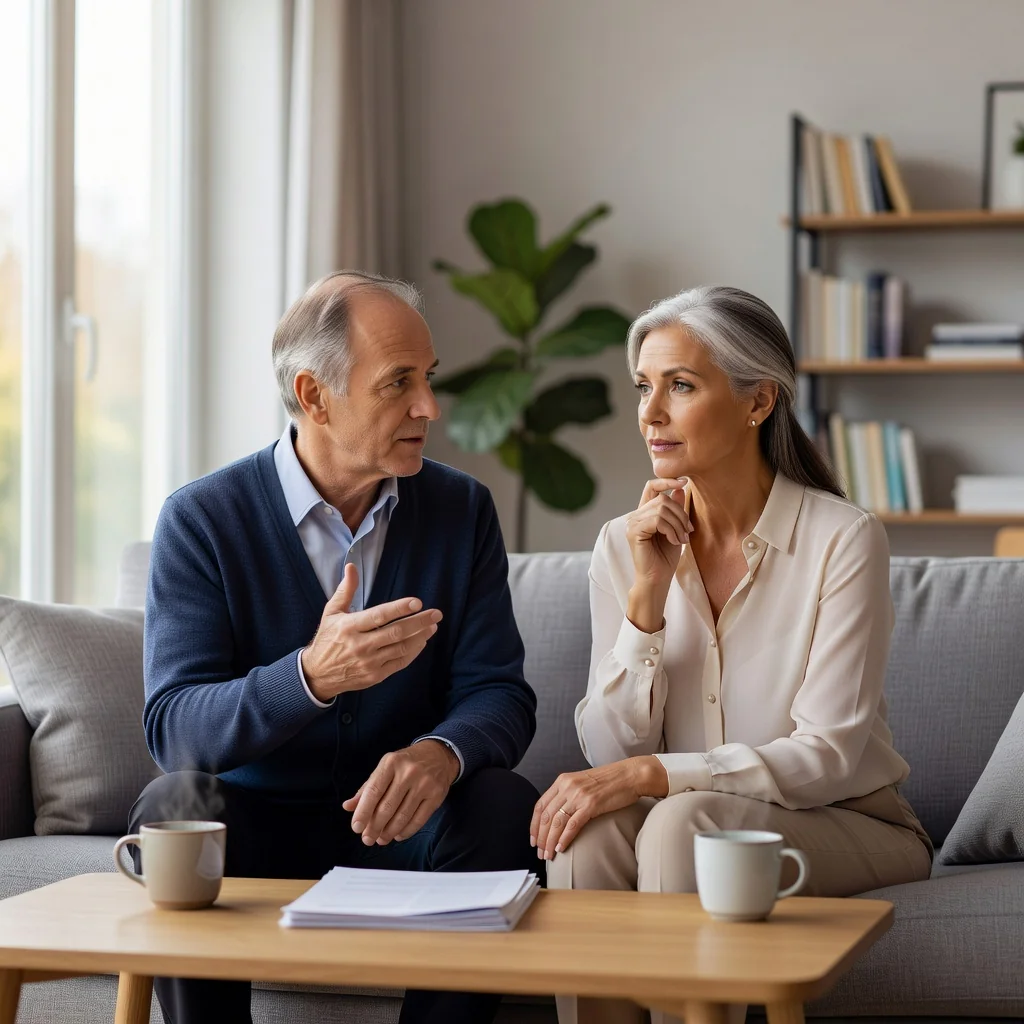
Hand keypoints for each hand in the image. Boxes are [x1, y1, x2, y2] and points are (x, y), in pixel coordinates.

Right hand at [301, 563, 441, 701]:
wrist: (317, 675)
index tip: (417, 602)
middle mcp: (360, 645)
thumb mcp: (331, 612)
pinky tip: (421, 641)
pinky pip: (399, 663)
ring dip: (420, 636)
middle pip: (396, 632)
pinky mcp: (375, 676)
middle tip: (436, 614)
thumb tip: (351, 566)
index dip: (399, 608)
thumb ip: (345, 590)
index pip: (379, 616)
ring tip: (433, 626)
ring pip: (401, 648)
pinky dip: (413, 652)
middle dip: (419, 622)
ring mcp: (369, 662)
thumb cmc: (327, 639)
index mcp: (349, 627)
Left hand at [342, 741, 459, 846]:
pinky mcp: (436, 795)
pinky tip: (398, 835)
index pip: (373, 791)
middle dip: (375, 827)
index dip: (363, 812)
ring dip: (389, 832)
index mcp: (391, 763)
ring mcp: (424, 784)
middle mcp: (408, 772)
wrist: (439, 755)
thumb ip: (367, 788)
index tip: (356, 828)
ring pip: (402, 816)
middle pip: (387, 807)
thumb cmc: (406, 763)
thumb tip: (348, 807)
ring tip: (381, 839)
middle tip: (367, 839)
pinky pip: (419, 820)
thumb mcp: (385, 768)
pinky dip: (406, 831)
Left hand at [530, 756, 668, 860]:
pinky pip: (572, 824)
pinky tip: (561, 848)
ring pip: (557, 822)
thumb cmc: (609, 781)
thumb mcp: (582, 783)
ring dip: (550, 842)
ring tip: (549, 855)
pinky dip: (564, 838)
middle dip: (541, 838)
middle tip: (540, 853)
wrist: (630, 775)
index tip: (534, 840)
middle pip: (546, 816)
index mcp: (562, 781)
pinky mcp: (591, 804)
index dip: (534, 825)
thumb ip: (568, 795)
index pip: (540, 805)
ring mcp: (578, 795)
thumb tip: (558, 816)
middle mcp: (567, 786)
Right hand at [625, 478, 691, 632]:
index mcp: (644, 513)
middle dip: (681, 514)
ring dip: (678, 524)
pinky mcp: (633, 532)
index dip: (667, 481)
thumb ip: (676, 510)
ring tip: (682, 539)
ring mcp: (632, 523)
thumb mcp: (676, 530)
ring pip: (662, 508)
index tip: (684, 481)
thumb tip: (680, 489)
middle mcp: (636, 516)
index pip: (652, 486)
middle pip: (663, 499)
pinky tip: (674, 541)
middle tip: (688, 532)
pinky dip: (671, 530)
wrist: (657, 580)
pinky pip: (657, 520)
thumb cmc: (665, 558)